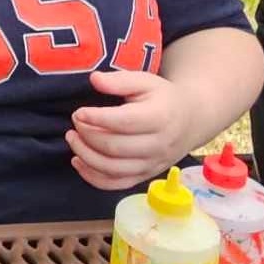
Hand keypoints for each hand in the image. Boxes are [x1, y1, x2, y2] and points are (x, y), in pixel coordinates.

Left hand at [66, 68, 195, 191]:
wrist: (191, 120)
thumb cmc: (163, 98)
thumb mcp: (145, 81)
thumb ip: (120, 80)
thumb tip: (95, 79)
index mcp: (160, 118)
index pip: (124, 122)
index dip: (97, 118)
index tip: (79, 112)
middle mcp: (158, 145)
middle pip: (115, 147)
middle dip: (87, 135)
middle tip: (75, 121)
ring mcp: (152, 164)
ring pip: (113, 169)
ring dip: (86, 155)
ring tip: (72, 138)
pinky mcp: (145, 175)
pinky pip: (116, 184)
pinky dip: (93, 177)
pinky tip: (78, 161)